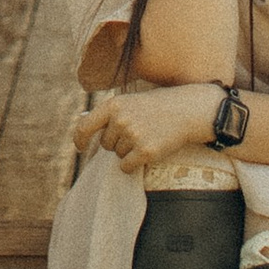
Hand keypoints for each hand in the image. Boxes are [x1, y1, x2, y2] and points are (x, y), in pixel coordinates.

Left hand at [73, 83, 225, 173]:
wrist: (188, 110)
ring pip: (118, 156)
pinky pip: (126, 167)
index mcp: (114, 104)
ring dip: (129, 151)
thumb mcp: (131, 101)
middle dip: (118, 142)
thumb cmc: (158, 106)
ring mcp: (133, 136)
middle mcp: (120, 119)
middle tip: (138, 131)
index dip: (80, 139)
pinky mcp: (145, 152)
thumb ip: (109, 114)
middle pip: (105, 145)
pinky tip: (148, 151)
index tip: (81, 147)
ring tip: (148, 136)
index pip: (85, 126)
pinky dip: (134, 164)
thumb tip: (81, 126)